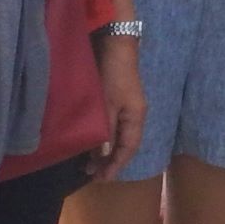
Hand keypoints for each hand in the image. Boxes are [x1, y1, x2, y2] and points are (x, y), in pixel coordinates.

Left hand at [85, 32, 146, 180]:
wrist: (115, 44)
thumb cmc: (112, 74)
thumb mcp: (107, 104)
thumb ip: (106, 130)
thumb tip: (104, 155)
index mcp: (136, 117)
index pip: (129, 148)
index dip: (116, 165)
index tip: (102, 179)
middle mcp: (136, 114)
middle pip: (125, 144)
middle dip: (110, 161)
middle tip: (91, 174)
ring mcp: (128, 106)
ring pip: (119, 136)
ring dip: (106, 151)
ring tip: (88, 162)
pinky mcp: (119, 99)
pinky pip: (114, 126)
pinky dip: (104, 138)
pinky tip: (93, 141)